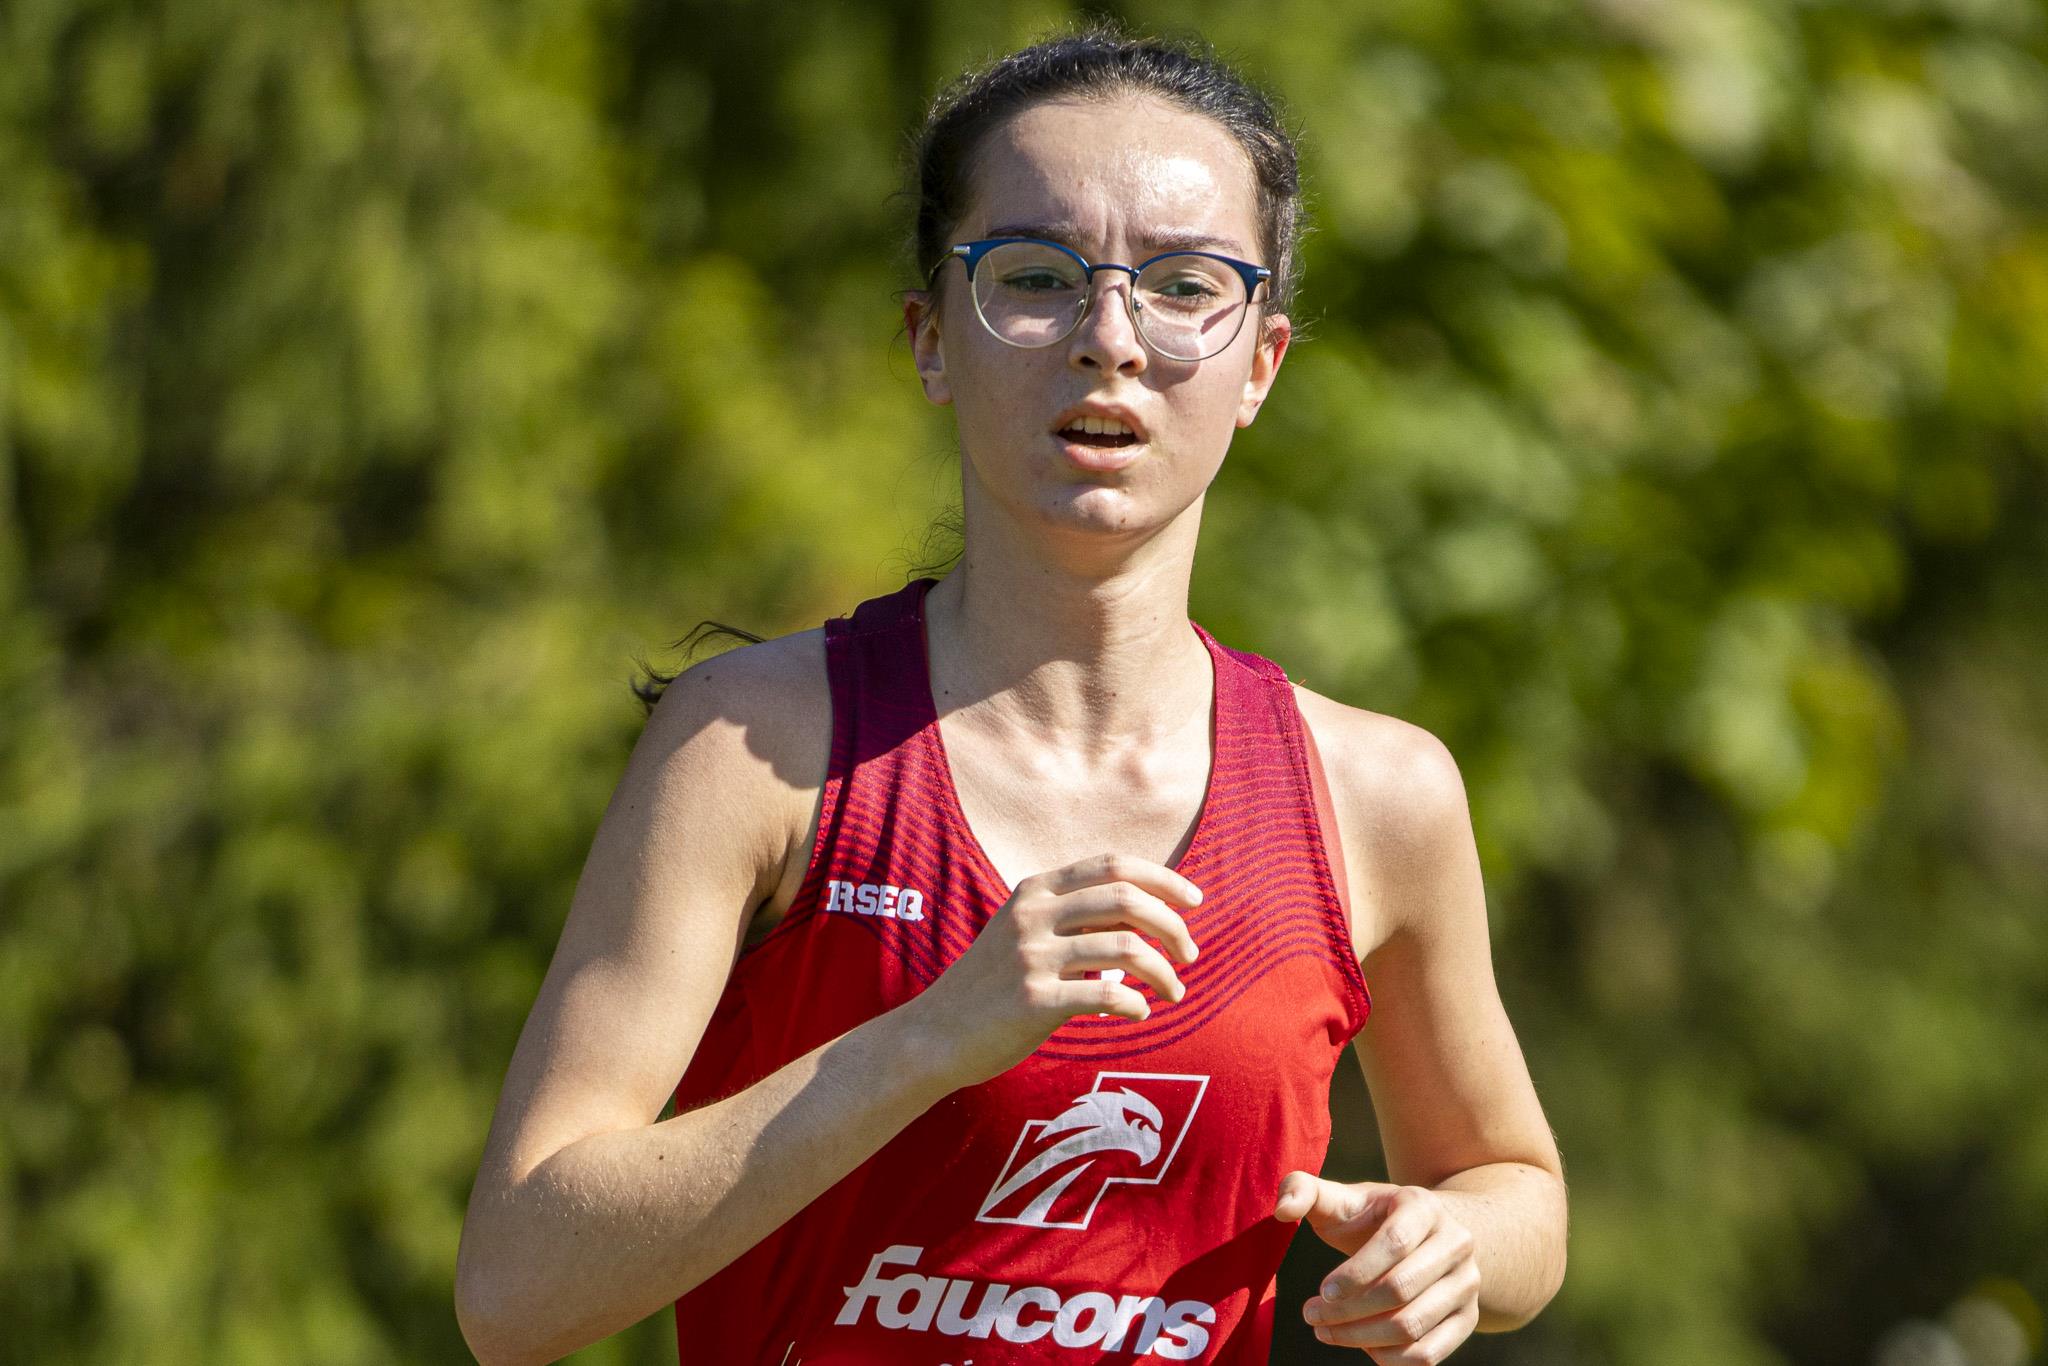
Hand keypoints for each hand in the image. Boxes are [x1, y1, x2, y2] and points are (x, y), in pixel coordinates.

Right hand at [905, 853, 1202, 1088]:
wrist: (933, 1035)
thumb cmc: (990, 988)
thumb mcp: (1022, 933)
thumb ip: (1071, 917)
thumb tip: (1143, 913)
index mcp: (1034, 890)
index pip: (1113, 864)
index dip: (1163, 878)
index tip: (1195, 901)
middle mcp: (1033, 915)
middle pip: (1127, 899)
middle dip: (1173, 926)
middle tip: (1191, 955)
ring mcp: (1031, 957)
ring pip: (1127, 948)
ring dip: (1164, 972)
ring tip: (1174, 992)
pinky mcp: (1033, 1001)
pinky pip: (1107, 994)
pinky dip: (1136, 1003)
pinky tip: (1140, 1012)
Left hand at [1273, 1174, 1479, 1362]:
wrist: (1428, 1237)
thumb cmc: (1372, 1219)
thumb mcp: (1342, 1199)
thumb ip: (1303, 1190)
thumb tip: (1282, 1210)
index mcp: (1424, 1207)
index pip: (1394, 1244)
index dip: (1354, 1273)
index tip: (1320, 1291)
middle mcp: (1456, 1243)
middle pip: (1401, 1289)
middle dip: (1348, 1310)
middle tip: (1311, 1316)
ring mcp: (1467, 1283)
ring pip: (1413, 1325)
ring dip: (1361, 1337)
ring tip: (1326, 1332)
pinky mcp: (1468, 1319)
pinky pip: (1429, 1353)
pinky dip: (1389, 1359)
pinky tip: (1361, 1346)